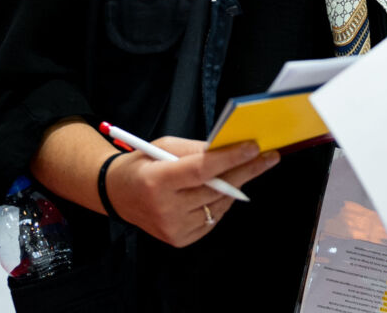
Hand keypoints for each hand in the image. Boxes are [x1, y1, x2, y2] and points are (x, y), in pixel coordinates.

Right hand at [103, 137, 279, 246]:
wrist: (118, 195)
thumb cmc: (143, 165)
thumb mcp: (165, 147)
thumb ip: (197, 149)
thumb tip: (231, 147)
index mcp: (157, 181)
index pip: (201, 170)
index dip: (229, 158)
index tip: (254, 146)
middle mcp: (164, 209)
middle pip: (215, 189)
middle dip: (245, 170)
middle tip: (269, 157)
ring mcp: (172, 228)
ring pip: (219, 204)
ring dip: (235, 186)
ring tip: (243, 169)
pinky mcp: (180, 239)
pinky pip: (213, 218)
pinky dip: (221, 202)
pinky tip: (221, 190)